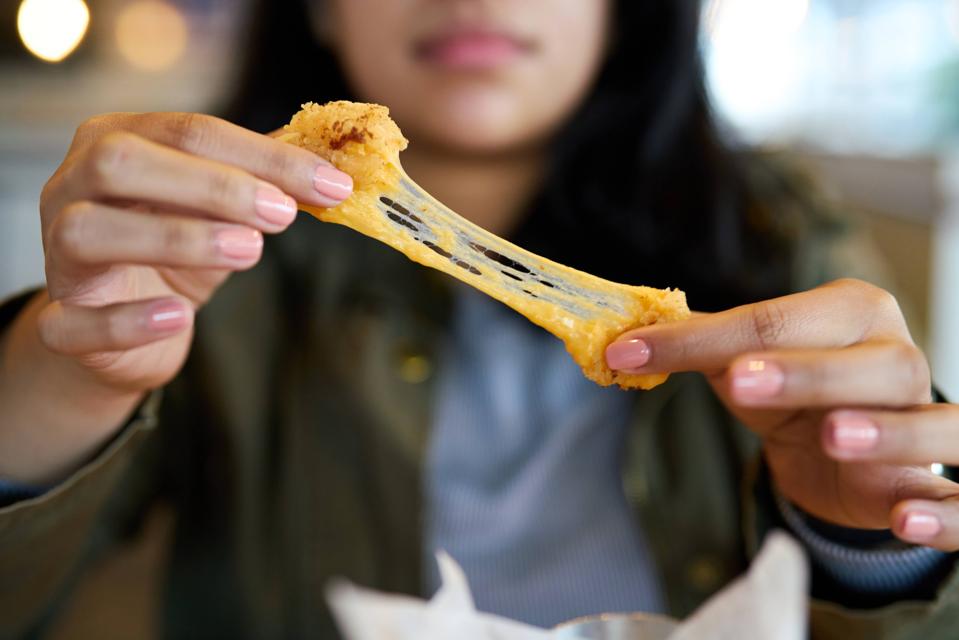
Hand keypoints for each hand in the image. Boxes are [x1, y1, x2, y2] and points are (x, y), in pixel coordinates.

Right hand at [37, 112, 352, 392]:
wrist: (126, 332)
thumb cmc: (176, 253)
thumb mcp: (221, 213)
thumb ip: (262, 187)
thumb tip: (330, 176)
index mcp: (116, 142)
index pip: (187, 132)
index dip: (263, 156)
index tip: (330, 184)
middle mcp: (72, 188)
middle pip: (122, 163)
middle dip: (212, 185)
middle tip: (283, 213)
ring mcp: (57, 255)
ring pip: (88, 232)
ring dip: (175, 238)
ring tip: (250, 251)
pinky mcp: (59, 324)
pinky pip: (73, 323)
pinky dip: (128, 320)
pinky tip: (177, 316)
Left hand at [606, 278, 958, 550]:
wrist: (844, 447)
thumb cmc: (793, 392)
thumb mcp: (744, 363)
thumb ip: (697, 347)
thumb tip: (624, 339)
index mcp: (849, 313)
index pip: (775, 320)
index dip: (699, 340)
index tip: (629, 353)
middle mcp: (898, 359)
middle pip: (865, 365)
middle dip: (803, 373)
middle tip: (742, 383)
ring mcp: (928, 420)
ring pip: (932, 423)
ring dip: (885, 432)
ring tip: (832, 435)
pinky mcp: (935, 484)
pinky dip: (946, 511)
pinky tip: (907, 517)